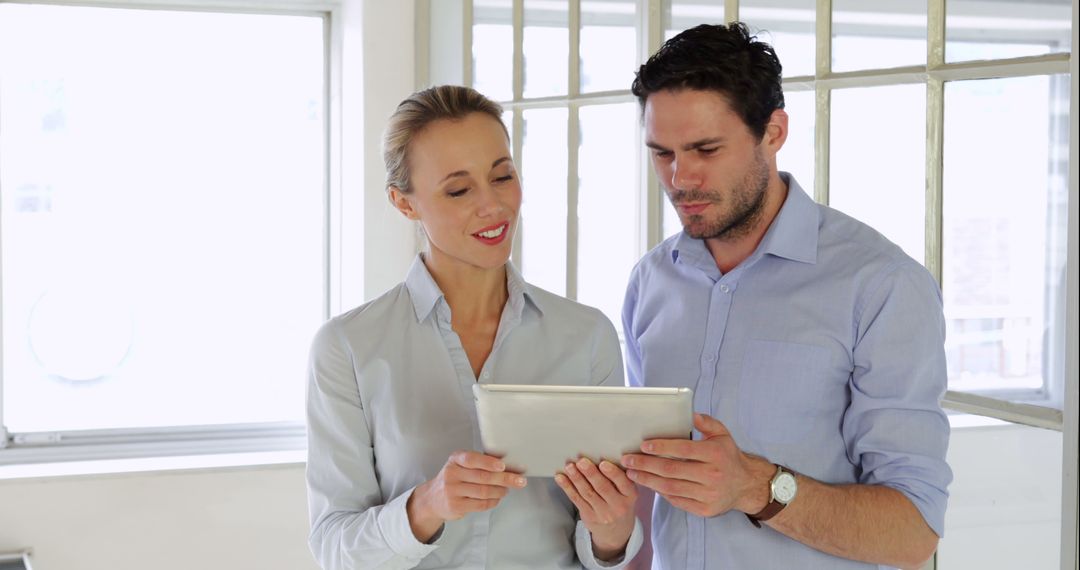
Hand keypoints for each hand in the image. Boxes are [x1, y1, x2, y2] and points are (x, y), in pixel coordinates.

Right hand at [407, 450, 526, 541]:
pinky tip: (497, 498)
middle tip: (519, 480)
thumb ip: (479, 463)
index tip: (503, 466)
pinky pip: (480, 504)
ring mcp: (452, 491)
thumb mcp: (460, 465)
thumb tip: (507, 464)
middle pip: (483, 477)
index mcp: (455, 459)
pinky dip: (493, 501)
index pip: (472, 459)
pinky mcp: (456, 506)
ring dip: (500, 491)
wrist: (432, 499)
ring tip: (507, 489)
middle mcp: (452, 474)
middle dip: (505, 479)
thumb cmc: (453, 478)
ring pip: (483, 492)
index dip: (488, 462)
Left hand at [555, 457, 637, 560]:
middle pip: (603, 488)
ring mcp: (603, 513)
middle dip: (591, 473)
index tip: (603, 463)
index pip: (623, 483)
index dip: (612, 473)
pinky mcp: (589, 516)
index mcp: (630, 495)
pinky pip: (576, 499)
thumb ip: (619, 478)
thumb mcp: (627, 492)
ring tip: (570, 467)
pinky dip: (567, 487)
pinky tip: (561, 478)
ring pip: (588, 493)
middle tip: (582, 461)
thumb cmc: (620, 501)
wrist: (616, 530)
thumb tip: (600, 454)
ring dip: (577, 478)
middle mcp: (618, 506)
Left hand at [621, 413, 772, 517]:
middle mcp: (712, 475)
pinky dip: (661, 492)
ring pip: (671, 487)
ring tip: (632, 473)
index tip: (643, 445)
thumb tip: (690, 413)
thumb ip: (706, 422)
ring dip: (648, 480)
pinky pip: (677, 500)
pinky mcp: (704, 509)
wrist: (746, 485)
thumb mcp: (722, 434)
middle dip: (646, 464)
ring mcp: (708, 494)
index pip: (683, 449)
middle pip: (671, 470)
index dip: (661, 447)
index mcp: (715, 454)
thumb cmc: (728, 456)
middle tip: (628, 460)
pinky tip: (649, 484)